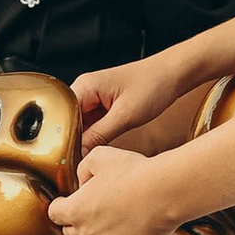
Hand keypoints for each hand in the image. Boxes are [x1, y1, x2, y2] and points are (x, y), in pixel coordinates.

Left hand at [48, 145, 181, 234]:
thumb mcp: (99, 157)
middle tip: (95, 207)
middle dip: (78, 221)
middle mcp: (87, 234)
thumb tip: (83, 182)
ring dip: (104, 231)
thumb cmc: (134, 173)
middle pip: (72, 233)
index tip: (69, 201)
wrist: (165, 193)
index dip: (61, 205)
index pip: (55, 214)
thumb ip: (83, 169)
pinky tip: (137, 224)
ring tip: (124, 212)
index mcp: (75, 210)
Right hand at [72, 50, 186, 148]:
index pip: (61, 115)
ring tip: (88, 154)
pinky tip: (98, 146)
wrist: (173, 74)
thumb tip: (79, 153)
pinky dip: (94, 134)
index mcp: (85, 86)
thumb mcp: (125, 116)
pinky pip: (91, 122)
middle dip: (71, 139)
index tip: (67, 157)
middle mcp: (85, 89)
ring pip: (79, 123)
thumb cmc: (152, 86)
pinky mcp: (103, 104)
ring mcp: (94, 96)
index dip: (62, 137)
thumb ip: (99, 135)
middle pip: (66, 119)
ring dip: (83, 137)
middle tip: (78, 160)